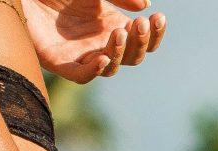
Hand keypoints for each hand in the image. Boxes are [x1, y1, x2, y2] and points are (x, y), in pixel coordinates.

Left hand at [18, 0, 163, 83]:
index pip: (143, 41)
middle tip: (139, 24)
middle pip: (133, 56)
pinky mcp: (59, 63)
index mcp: (111, 27)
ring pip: (111, 67)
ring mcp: (81, 55)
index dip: (155, 33)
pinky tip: (103, 57)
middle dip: (140, 41)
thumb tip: (145, 7)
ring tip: (119, 32)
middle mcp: (100, 44)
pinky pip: (82, 76)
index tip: (158, 17)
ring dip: (120, 52)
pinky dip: (94, 70)